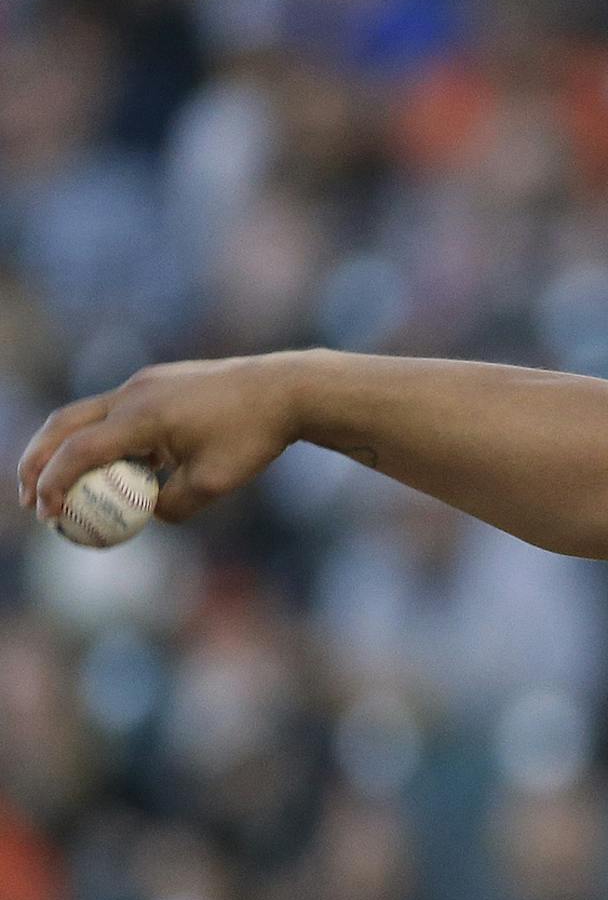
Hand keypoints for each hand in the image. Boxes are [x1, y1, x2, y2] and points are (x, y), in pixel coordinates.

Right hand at [17, 355, 303, 524]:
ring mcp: (142, 383)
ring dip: (66, 449)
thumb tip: (148, 515)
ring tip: (63, 487)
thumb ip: (172, 505)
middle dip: (36, 463)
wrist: (285, 389)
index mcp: (140, 417)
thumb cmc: (253, 438)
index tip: (46, 516)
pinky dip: (101, 438)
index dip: (54, 486)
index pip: (78, 453)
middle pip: (62, 426)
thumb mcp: (214, 485)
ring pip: (84, 415)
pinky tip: (115, 468)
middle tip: (29, 500)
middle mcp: (132, 394)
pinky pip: (115, 412)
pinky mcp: (156, 382)